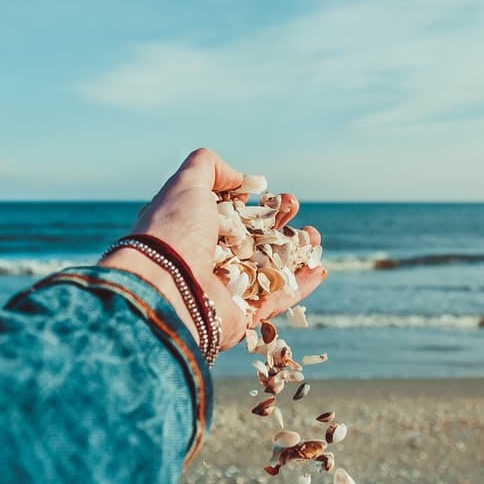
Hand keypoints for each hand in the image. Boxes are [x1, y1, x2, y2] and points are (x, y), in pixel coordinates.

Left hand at [99, 148, 325, 350]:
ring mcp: (225, 291)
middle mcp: (208, 262)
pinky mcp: (242, 317)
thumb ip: (208, 166)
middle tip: (294, 204)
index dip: (254, 203)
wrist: (166, 288)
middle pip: (253, 239)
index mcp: (192, 232)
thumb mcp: (185, 184)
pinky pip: (277, 300)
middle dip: (278, 221)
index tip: (273, 193)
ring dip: (295, 251)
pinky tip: (318, 268)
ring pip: (269, 269)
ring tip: (315, 235)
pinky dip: (299, 286)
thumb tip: (240, 179)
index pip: (229, 216)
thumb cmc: (173, 233)